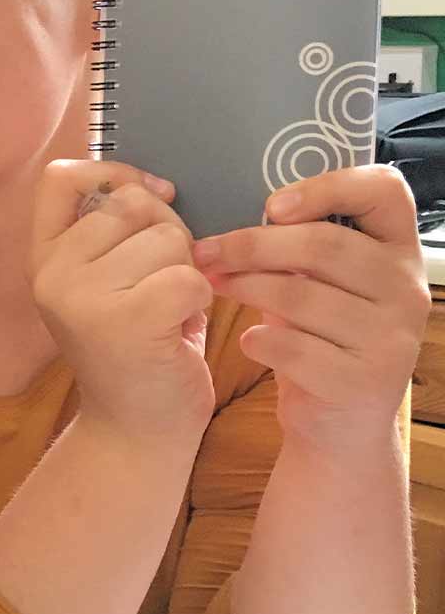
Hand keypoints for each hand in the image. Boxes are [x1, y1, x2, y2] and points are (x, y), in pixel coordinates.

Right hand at [32, 159, 215, 441]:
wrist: (136, 433)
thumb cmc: (138, 349)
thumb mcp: (109, 281)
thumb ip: (115, 233)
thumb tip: (157, 186)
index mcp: (42, 258)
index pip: (62, 177)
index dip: (114, 173)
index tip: (152, 197)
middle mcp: (50, 274)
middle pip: (134, 205)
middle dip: (168, 236)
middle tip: (162, 285)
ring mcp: (80, 298)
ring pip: (167, 240)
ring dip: (186, 273)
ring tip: (168, 313)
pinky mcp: (124, 321)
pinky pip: (190, 278)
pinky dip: (200, 303)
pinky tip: (179, 330)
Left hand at [193, 165, 426, 451]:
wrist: (339, 426)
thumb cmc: (320, 338)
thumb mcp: (321, 285)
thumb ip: (300, 249)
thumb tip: (235, 215)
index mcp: (400, 251)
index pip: (385, 191)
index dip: (328, 187)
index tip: (271, 205)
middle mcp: (407, 290)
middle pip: (325, 245)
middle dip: (252, 245)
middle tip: (206, 251)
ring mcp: (392, 338)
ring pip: (303, 297)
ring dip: (245, 287)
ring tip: (214, 286)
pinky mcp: (363, 381)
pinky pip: (295, 348)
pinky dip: (260, 341)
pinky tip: (249, 341)